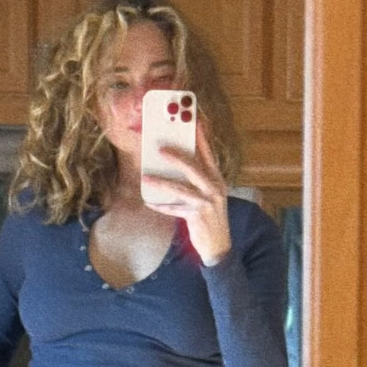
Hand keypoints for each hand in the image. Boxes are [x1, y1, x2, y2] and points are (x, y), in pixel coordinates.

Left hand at [140, 121, 231, 265]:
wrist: (220, 245)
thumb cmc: (211, 217)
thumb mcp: (210, 195)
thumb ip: (199, 180)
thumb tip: (177, 165)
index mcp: (217, 179)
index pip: (209, 154)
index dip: (201, 138)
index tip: (194, 121)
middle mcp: (214, 188)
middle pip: (193, 167)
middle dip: (177, 157)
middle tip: (160, 149)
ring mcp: (206, 202)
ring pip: (180, 188)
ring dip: (162, 182)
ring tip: (146, 177)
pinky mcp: (197, 216)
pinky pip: (174, 209)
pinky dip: (162, 206)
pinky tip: (150, 203)